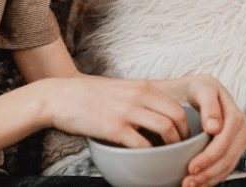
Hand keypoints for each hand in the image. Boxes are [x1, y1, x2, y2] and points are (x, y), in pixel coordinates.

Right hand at [42, 75, 193, 148]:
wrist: (59, 97)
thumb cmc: (88, 95)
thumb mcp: (120, 88)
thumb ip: (139, 97)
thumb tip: (157, 114)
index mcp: (141, 86)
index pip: (176, 105)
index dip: (185, 125)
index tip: (183, 137)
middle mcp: (137, 96)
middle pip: (177, 115)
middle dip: (183, 136)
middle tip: (180, 149)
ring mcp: (126, 111)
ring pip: (165, 128)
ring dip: (171, 145)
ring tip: (167, 155)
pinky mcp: (114, 127)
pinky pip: (143, 144)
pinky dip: (150, 154)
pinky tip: (147, 159)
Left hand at [158, 75, 245, 186]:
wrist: (202, 91)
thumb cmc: (199, 90)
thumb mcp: (203, 90)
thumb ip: (209, 106)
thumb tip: (214, 128)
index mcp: (235, 116)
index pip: (224, 141)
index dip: (209, 157)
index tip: (190, 167)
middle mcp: (242, 130)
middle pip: (227, 158)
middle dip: (207, 173)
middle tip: (186, 183)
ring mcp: (239, 141)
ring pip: (227, 167)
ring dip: (208, 179)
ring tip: (188, 186)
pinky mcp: (234, 150)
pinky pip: (226, 168)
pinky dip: (212, 179)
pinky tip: (198, 184)